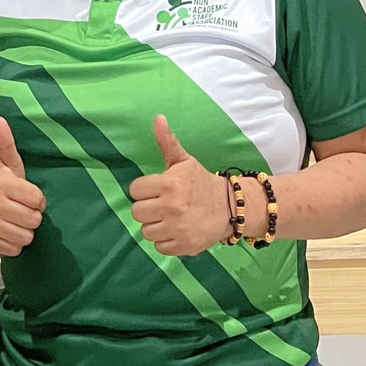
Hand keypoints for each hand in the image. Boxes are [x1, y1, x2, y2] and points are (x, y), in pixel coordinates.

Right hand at [0, 117, 45, 255]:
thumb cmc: (1, 182)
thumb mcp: (8, 163)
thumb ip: (6, 142)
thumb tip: (0, 119)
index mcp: (2, 184)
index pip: (38, 200)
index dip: (37, 199)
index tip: (29, 196)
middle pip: (34, 220)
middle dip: (32, 215)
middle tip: (23, 208)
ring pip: (26, 236)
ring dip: (25, 230)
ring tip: (16, 220)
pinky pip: (15, 249)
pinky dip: (15, 243)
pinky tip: (9, 230)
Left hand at [128, 116, 232, 256]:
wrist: (231, 206)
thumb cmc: (201, 182)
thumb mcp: (184, 161)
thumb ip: (167, 142)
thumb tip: (158, 118)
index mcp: (168, 184)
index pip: (135, 190)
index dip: (144, 190)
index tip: (156, 190)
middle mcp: (171, 207)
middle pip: (137, 212)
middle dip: (148, 209)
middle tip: (162, 205)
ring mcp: (177, 228)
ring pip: (146, 232)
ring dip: (155, 226)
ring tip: (169, 218)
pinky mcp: (183, 246)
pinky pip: (159, 247)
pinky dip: (165, 241)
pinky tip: (176, 230)